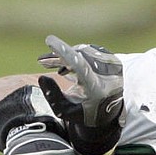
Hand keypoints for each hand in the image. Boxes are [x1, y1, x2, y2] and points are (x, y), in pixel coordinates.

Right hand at [37, 35, 124, 154]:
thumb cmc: (84, 113)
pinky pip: (89, 51)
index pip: (80, 65)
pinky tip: (67, 65)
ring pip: (82, 51)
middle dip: (58, 57)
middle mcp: (109, 76)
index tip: (50, 40)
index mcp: (97, 90)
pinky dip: (75, 55)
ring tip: (53, 64)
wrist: (109, 114)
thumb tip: (42, 77)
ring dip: (65, 56)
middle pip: (77, 56)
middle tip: (42, 61)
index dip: (64, 52)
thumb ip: (52, 96)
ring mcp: (113, 66)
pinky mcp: (113, 60)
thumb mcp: (65, 110)